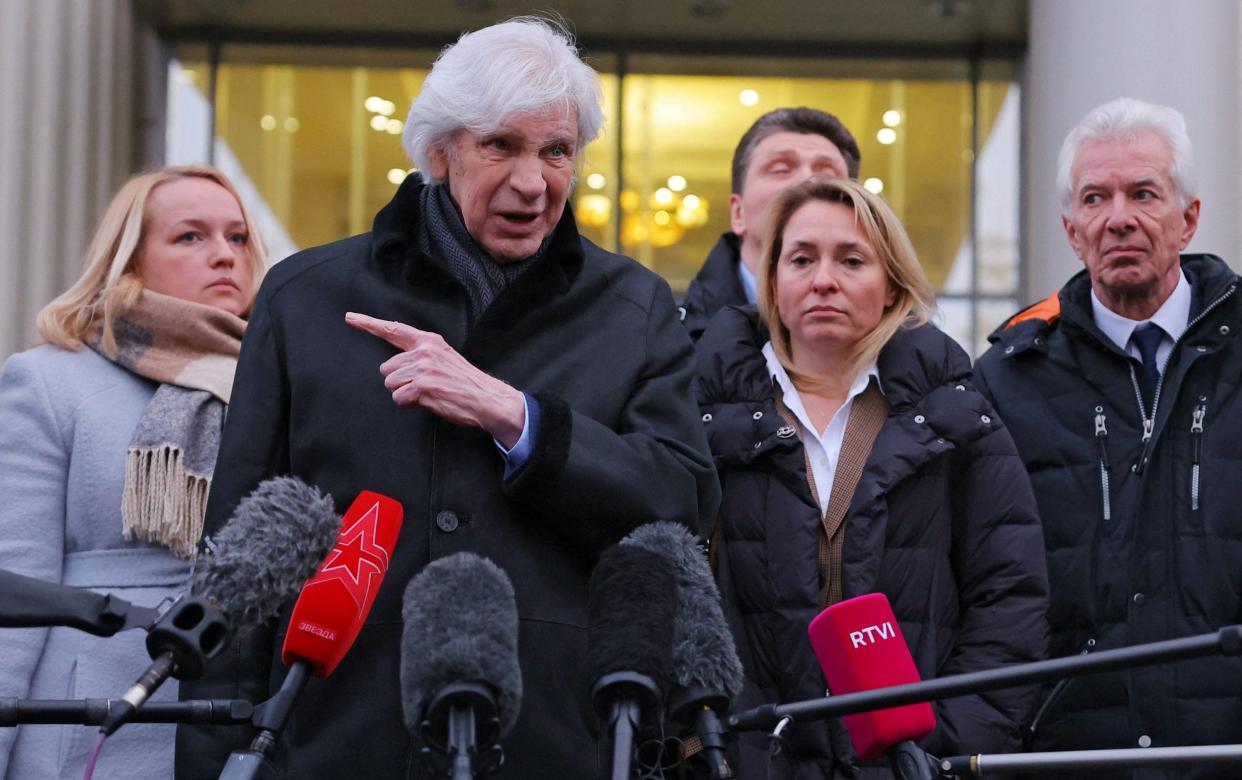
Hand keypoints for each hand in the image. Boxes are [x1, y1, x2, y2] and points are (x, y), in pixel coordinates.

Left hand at [345, 312, 525, 447]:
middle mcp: (423, 351)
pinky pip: (399, 398)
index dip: (369, 324)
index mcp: (428, 341)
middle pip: (387, 368)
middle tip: (422, 385)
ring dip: (404, 393)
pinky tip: (427, 401)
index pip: (394, 329)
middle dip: (399, 380)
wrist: (486, 398)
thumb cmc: (464, 381)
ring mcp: (423, 369)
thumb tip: (397, 365)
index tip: (350, 318)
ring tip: (427, 393)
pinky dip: (409, 403)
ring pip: (391, 384)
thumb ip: (421, 354)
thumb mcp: (444, 356)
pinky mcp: (422, 387)